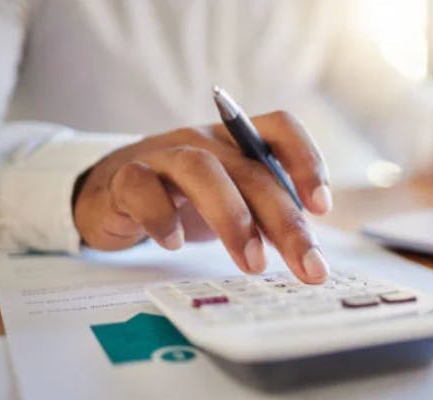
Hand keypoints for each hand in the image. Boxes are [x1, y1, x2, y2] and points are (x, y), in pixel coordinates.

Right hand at [73, 111, 332, 283]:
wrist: (111, 192)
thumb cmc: (183, 198)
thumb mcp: (232, 200)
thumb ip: (265, 214)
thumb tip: (308, 251)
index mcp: (237, 141)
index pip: (280, 127)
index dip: (307, 159)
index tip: (321, 207)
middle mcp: (205, 141)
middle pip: (252, 170)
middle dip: (285, 221)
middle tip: (307, 266)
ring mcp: (163, 155)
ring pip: (202, 170)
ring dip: (233, 218)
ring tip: (252, 264)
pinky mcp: (125, 177)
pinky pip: (142, 188)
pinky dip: (162, 217)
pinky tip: (174, 244)